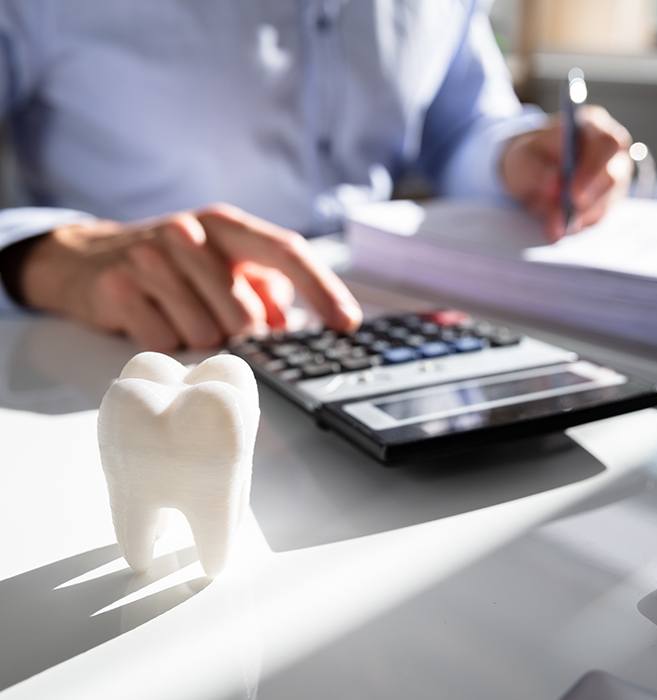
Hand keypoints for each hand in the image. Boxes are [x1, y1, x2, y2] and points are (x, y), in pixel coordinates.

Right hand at [20, 205, 361, 349]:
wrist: (86, 258)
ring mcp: (150, 258)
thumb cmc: (171, 266)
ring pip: (206, 336)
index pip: (287, 252)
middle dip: (238, 334)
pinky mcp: (118, 288)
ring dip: (199, 339)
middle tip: (213, 319)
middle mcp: (190, 233)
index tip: (348, 324)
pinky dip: (165, 342)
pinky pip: (165, 343)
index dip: (323, 289)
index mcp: (225, 225)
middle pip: (246, 316)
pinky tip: (150, 317)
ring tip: (176, 312)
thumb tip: (288, 325)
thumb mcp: (220, 263)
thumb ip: (262, 288)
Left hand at [501, 106, 632, 240]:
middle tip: (566, 217)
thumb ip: (535, 169)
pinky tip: (558, 228)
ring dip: (580, 217)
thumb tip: (554, 185)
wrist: (529, 171)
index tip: (573, 194)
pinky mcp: (608, 200)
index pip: (607, 144)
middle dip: (589, 200)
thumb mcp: (521, 158)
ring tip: (553, 227)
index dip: (593, 170)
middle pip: (614, 176)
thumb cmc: (529, 157)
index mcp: (592, 126)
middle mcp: (611, 151)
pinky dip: (578, 225)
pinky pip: (598, 217)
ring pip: (607, 201)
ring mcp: (614, 176)